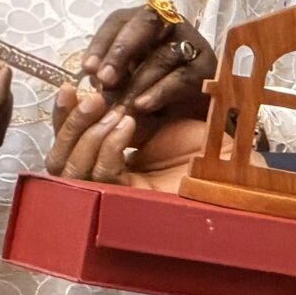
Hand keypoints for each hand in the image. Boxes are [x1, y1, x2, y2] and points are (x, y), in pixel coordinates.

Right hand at [44, 86, 211, 191]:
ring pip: (73, 171)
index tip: (71, 88)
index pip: (69, 145)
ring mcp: (115, 196)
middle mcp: (105, 182)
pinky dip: (109, 147)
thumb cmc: (204, 145)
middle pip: (60, 161)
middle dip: (68, 125)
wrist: (235, 170)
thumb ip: (124, 110)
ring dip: (86, 133)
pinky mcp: (129, 206)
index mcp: (109, 162)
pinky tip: (126, 124)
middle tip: (86, 95)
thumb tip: (95, 94)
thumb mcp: (158, 120)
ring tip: (111, 108)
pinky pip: (104, 178)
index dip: (64, 117)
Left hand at [81, 4, 216, 117]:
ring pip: (162, 54)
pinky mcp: (207, 67)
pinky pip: (181, 76)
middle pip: (145, 24)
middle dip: (121, 51)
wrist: (193, 118)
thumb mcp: (124, 85)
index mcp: (144, 22)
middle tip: (104, 78)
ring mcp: (192, 43)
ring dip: (137, 81)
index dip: (102, 42)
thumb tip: (85, 81)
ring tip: (121, 105)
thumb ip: (107, 81)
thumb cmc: (150, 96)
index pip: (119, 20)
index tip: (87, 68)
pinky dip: (160, 92)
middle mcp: (170, 24)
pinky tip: (143, 105)